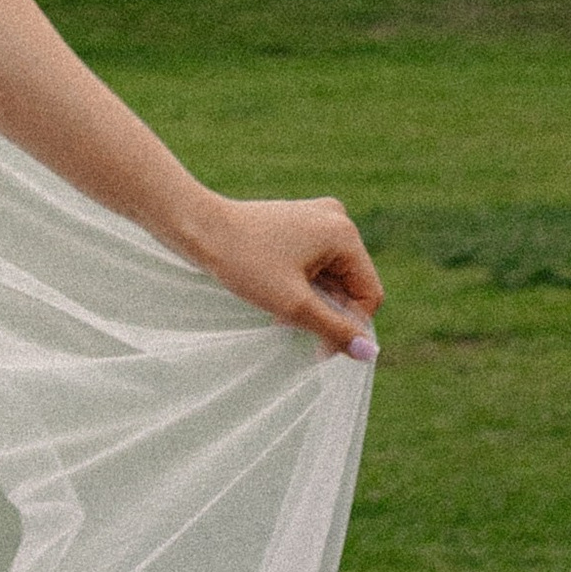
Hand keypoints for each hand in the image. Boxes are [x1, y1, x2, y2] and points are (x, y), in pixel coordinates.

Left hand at [184, 192, 383, 356]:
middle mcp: (336, 218)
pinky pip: (317, 265)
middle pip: (351, 285)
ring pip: (332, 278)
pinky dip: (303, 286)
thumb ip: (336, 330)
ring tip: (282, 314)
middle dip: (327, 312)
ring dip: (313, 302)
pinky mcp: (300, 223)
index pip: (368, 294)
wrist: (200, 229)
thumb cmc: (245, 263)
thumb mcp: (294, 305)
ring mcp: (317, 218)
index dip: (349, 327)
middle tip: (292, 327)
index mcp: (343, 233)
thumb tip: (370, 353)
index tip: (319, 348)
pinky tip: (279, 297)